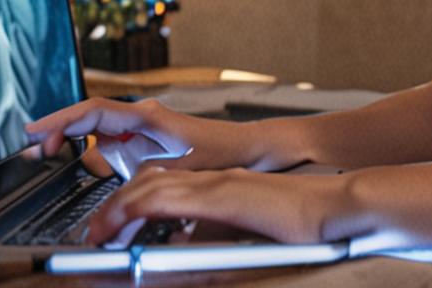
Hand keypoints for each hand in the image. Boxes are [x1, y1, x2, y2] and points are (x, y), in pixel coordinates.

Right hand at [24, 98, 305, 175]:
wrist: (252, 151)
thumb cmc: (224, 152)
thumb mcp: (181, 168)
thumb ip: (143, 171)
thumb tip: (109, 176)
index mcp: (147, 117)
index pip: (94, 112)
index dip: (61, 120)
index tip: (34, 131)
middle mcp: (141, 119)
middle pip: (89, 120)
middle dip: (59, 132)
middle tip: (33, 151)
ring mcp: (143, 130)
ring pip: (98, 136)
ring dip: (77, 148)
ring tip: (50, 159)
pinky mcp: (147, 143)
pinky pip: (112, 149)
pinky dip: (95, 158)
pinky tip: (87, 170)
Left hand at [84, 166, 348, 245]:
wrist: (333, 206)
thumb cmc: (304, 222)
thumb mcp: (249, 231)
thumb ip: (219, 235)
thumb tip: (193, 252)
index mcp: (220, 186)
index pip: (166, 185)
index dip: (133, 203)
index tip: (114, 228)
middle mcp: (212, 179)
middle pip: (149, 182)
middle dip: (116, 206)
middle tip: (97, 233)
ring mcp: (214, 183)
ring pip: (148, 186)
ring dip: (117, 209)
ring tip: (99, 234)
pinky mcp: (218, 195)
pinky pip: (163, 198)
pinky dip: (134, 210)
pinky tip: (121, 226)